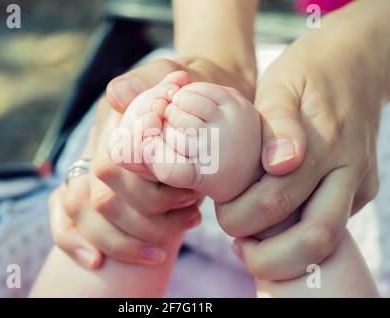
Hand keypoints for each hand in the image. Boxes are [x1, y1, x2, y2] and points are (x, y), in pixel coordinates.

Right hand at [51, 56, 255, 269]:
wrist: (197, 100)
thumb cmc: (192, 92)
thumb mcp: (180, 78)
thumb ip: (154, 81)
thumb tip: (117, 93)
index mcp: (112, 124)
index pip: (112, 170)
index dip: (151, 193)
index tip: (192, 200)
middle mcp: (96, 149)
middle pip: (101, 202)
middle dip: (149, 220)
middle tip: (193, 216)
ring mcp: (90, 171)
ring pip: (86, 217)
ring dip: (132, 238)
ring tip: (184, 229)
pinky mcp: (95, 192)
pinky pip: (67, 223)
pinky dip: (83, 245)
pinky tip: (117, 260)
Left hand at [216, 0, 389, 279]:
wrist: (356, 63)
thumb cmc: (307, 71)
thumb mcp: (281, 83)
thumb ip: (276, 122)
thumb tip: (279, 164)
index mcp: (323, 142)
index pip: (276, 201)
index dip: (241, 217)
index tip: (221, 212)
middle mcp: (349, 169)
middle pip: (313, 239)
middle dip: (266, 254)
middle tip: (237, 240)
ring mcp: (361, 183)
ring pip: (327, 241)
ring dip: (285, 253)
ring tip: (252, 239)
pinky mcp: (364, 190)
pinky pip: (331, 226)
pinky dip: (299, 235)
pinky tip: (275, 220)